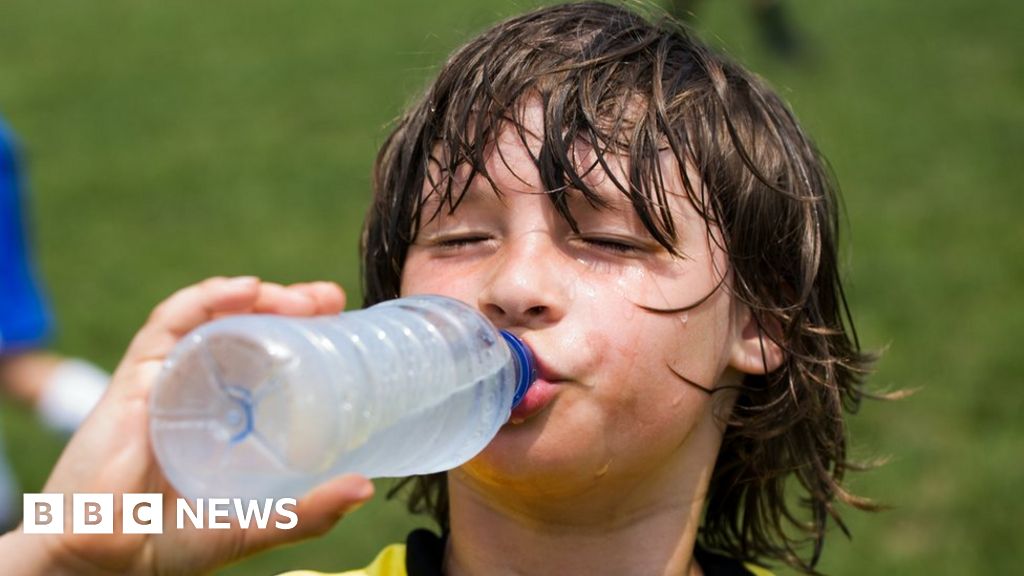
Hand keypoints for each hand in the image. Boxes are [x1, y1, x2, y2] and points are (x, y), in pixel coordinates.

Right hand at [2, 277, 374, 574]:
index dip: (304, 332)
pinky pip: (168, 324)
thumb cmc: (170, 545)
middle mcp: (200, 389)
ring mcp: (168, 379)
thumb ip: (308, 512)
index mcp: (228, 415)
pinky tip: (243, 290)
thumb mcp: (255, 523)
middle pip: (246, 328)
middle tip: (329, 301)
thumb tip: (364, 488)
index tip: (341, 320)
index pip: (268, 356)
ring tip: (299, 298)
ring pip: (213, 316)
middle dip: (290, 305)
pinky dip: (203, 298)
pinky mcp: (136, 378)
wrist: (104, 564)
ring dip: (257, 296)